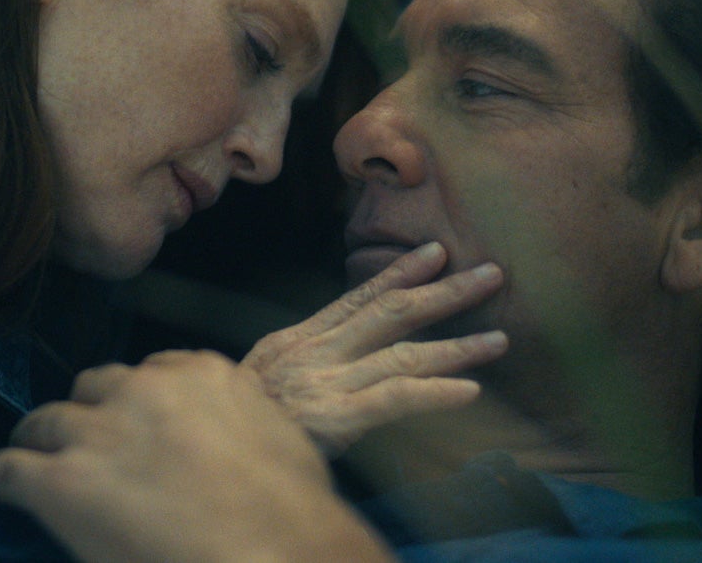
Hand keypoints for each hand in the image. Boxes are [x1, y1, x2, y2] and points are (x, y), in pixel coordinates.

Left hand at [0, 350, 395, 562]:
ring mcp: (98, 433)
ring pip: (45, 422)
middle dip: (89, 414)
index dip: (137, 400)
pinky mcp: (60, 483)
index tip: (134, 419)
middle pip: (94, 388)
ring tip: (27, 457)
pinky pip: (7, 469)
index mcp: (200, 374)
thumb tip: (233, 432)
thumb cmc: (295, 516)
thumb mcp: (280, 438)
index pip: (152, 370)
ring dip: (38, 441)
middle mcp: (143, 389)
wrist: (276, 558)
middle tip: (88, 446)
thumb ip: (241, 416)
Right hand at [242, 242, 506, 455]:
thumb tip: (339, 355)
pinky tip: (470, 390)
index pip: (358, 296)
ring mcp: (327, 383)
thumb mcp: (263, 379)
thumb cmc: (237, 421)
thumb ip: (304, 363)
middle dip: (445, 291)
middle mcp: (317, 352)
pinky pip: (394, 398)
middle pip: (391, 313)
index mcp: (300, 339)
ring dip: (456, 346)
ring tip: (499, 340)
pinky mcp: (335, 418)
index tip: (436, 252)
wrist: (202, 450)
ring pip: (403, 354)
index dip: (401, 272)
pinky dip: (435, 392)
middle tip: (492, 274)